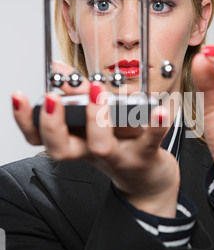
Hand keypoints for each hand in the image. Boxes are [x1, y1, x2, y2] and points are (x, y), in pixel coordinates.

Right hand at [12, 77, 178, 217]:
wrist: (148, 179)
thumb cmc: (120, 145)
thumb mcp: (96, 122)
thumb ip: (78, 95)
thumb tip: (58, 70)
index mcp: (76, 141)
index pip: (40, 137)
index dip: (25, 120)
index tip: (18, 97)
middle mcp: (91, 151)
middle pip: (61, 149)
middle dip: (53, 124)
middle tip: (54, 99)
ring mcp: (117, 155)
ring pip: (101, 146)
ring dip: (96, 119)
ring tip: (99, 94)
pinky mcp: (145, 155)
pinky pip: (150, 141)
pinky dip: (155, 125)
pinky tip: (159, 109)